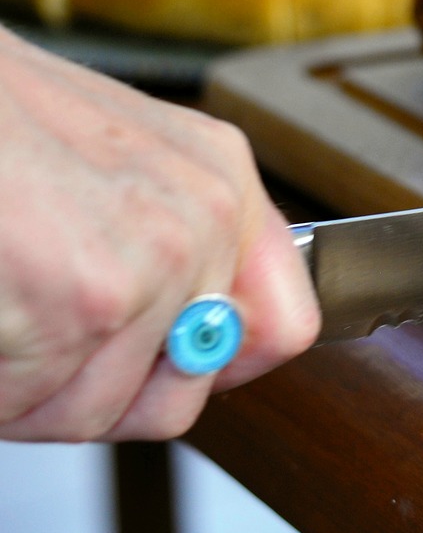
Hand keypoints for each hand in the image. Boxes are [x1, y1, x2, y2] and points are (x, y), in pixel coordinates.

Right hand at [0, 32, 318, 440]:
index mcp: (221, 180)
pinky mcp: (88, 299)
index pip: (284, 328)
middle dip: (91, 395)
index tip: (161, 378)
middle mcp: (207, 218)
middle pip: (175, 397)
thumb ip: (169, 240)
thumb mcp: (115, 159)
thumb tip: (189, 348)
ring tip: (3, 320)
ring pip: (95, 412)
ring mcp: (155, 261)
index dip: (215, 374)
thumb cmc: (0, 121)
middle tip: (33, 351)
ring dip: (28, 394)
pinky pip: (29, 404)